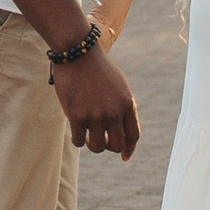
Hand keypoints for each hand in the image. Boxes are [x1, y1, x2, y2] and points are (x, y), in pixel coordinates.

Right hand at [52, 38, 138, 158]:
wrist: (78, 53)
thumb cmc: (97, 68)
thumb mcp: (118, 85)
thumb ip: (121, 106)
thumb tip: (119, 130)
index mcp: (127, 103)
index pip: (133, 135)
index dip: (129, 149)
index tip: (124, 157)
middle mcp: (114, 112)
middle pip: (116, 146)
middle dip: (109, 147)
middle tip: (101, 141)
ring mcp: (96, 115)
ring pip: (97, 147)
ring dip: (92, 144)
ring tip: (87, 135)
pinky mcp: (77, 116)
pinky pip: (79, 141)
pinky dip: (78, 139)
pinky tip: (76, 131)